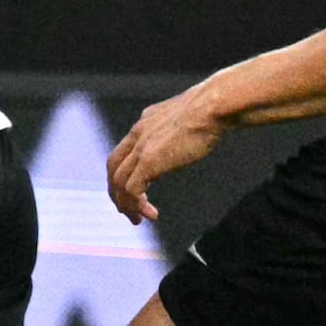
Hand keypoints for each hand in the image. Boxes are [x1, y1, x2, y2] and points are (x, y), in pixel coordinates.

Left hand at [106, 83, 226, 221]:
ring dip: (126, 204)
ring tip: (138, 219)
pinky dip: (138, 205)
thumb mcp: (185, 119)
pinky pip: (133, 190)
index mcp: (144, 125)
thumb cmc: (209, 110)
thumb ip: (176, 129)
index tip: (133, 190)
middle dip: (117, 192)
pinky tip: (152, 214)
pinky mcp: (149, 161)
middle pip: (114, 168)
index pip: (123, 152)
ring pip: (119, 182)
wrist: (212, 106)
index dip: (123, 173)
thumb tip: (185, 135)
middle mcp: (137, 135)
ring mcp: (141, 148)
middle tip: (127, 211)